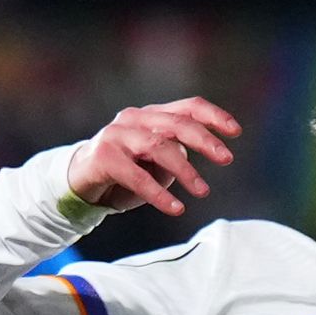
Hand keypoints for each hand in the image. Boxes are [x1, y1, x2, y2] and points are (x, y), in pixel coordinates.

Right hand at [64, 100, 238, 219]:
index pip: (188, 107)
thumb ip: (174, 155)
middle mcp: (135, 118)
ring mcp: (117, 135)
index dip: (213, 116)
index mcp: (152, 115)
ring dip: (185, 170)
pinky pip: (137, 176)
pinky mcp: (104, 156)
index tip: (236, 132)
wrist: (79, 181)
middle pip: (177, 124)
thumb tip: (188, 158)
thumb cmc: (124, 172)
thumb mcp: (154, 162)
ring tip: (202, 191)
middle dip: (205, 141)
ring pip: (158, 147)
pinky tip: (176, 207)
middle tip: (226, 159)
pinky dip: (158, 193)